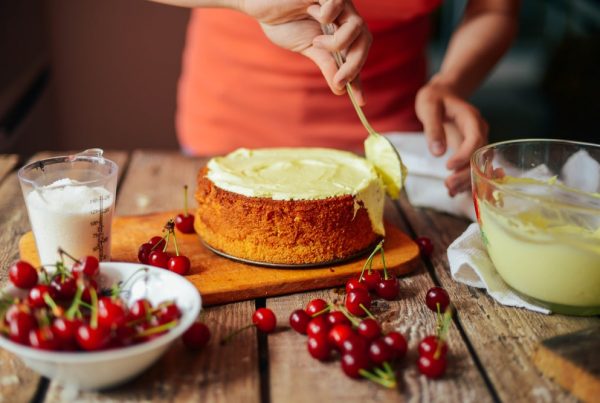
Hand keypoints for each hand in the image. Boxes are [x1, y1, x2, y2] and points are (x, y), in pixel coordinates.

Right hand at [239, 0, 370, 103]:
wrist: (258, 5)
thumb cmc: (282, 21)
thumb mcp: (307, 47)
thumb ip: (326, 64)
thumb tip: (341, 88)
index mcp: (341, 27)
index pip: (357, 51)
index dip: (359, 75)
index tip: (360, 102)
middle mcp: (343, 13)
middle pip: (365, 39)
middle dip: (354, 64)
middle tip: (340, 81)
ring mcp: (337, 1)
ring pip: (357, 25)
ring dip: (338, 42)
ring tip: (317, 42)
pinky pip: (337, 5)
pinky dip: (327, 15)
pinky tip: (310, 11)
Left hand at [415, 80, 488, 196]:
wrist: (443, 95)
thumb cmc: (435, 99)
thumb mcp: (429, 107)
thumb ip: (433, 128)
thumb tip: (438, 152)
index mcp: (472, 119)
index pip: (476, 140)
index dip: (465, 155)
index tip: (448, 166)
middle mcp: (479, 132)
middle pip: (481, 157)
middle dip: (466, 174)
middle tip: (448, 185)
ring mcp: (477, 143)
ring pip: (479, 166)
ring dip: (467, 181)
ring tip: (449, 191)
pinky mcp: (470, 151)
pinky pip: (472, 168)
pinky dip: (465, 181)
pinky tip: (453, 192)